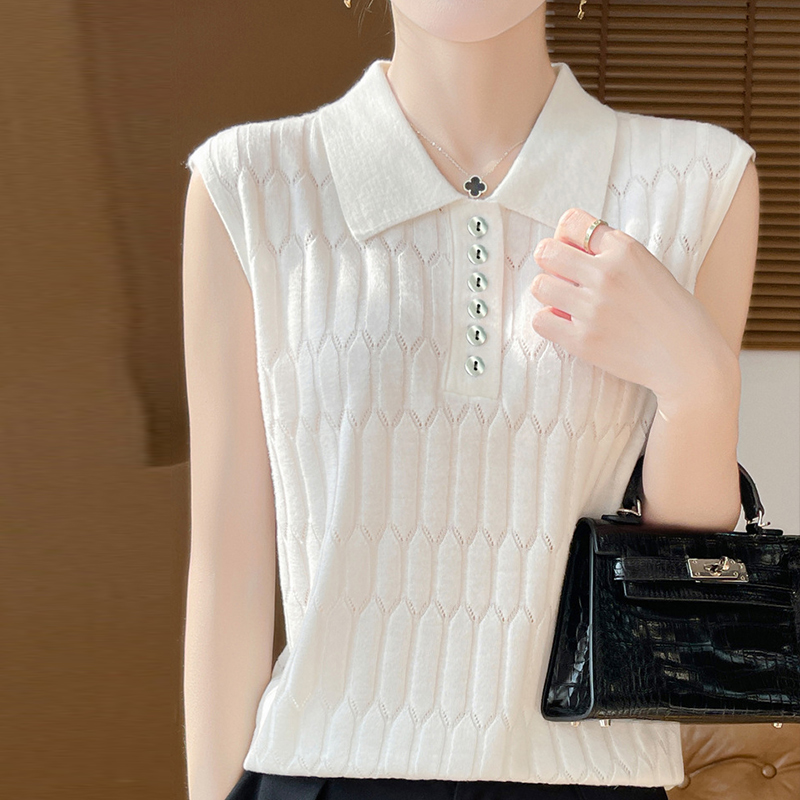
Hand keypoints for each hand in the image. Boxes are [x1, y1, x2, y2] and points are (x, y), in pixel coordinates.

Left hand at [530, 208, 737, 408]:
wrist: (688, 358)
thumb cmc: (672, 313)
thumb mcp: (649, 267)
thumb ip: (612, 255)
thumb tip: (568, 246)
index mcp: (625, 250)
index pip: (571, 222)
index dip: (565, 236)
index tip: (571, 249)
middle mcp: (606, 274)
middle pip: (547, 252)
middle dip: (550, 262)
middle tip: (561, 277)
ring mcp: (592, 308)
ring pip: (540, 286)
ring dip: (549, 293)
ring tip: (566, 303)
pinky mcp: (583, 340)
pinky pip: (540, 321)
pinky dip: (548, 322)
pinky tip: (565, 325)